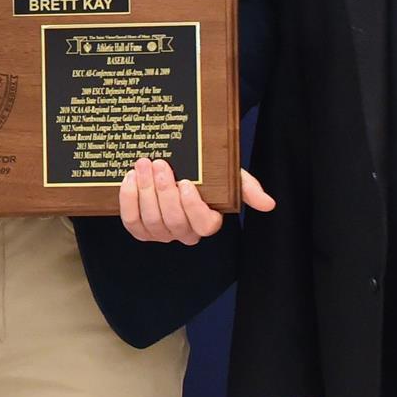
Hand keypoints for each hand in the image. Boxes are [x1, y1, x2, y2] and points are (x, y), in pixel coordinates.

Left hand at [116, 159, 273, 243]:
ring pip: (152, 221)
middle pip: (174, 222)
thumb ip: (246, 187)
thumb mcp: (228, 174)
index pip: (203, 225)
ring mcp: (161, 233)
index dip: (192, 207)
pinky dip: (128, 200)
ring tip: (142, 165)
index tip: (186, 182)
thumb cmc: (205, 173)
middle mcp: (185, 232)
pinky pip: (132, 222)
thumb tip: (268, 204)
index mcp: (208, 221)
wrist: (174, 166)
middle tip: (158, 163)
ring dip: (145, 191)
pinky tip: (129, 178)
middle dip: (163, 192)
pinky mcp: (140, 229)